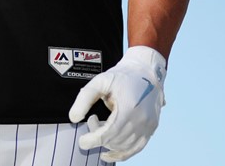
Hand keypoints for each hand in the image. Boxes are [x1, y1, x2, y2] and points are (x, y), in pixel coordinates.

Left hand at [68, 46, 166, 161]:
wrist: (146, 71)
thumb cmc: (121, 76)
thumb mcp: (99, 81)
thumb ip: (84, 99)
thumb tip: (74, 119)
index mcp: (128, 108)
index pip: (108, 134)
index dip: (92, 141)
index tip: (82, 141)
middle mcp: (141, 120)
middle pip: (114, 141)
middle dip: (98, 135)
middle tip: (92, 119)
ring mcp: (148, 126)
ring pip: (123, 147)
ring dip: (108, 142)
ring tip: (102, 125)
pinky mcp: (151, 129)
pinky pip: (136, 149)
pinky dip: (122, 154)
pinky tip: (108, 154)